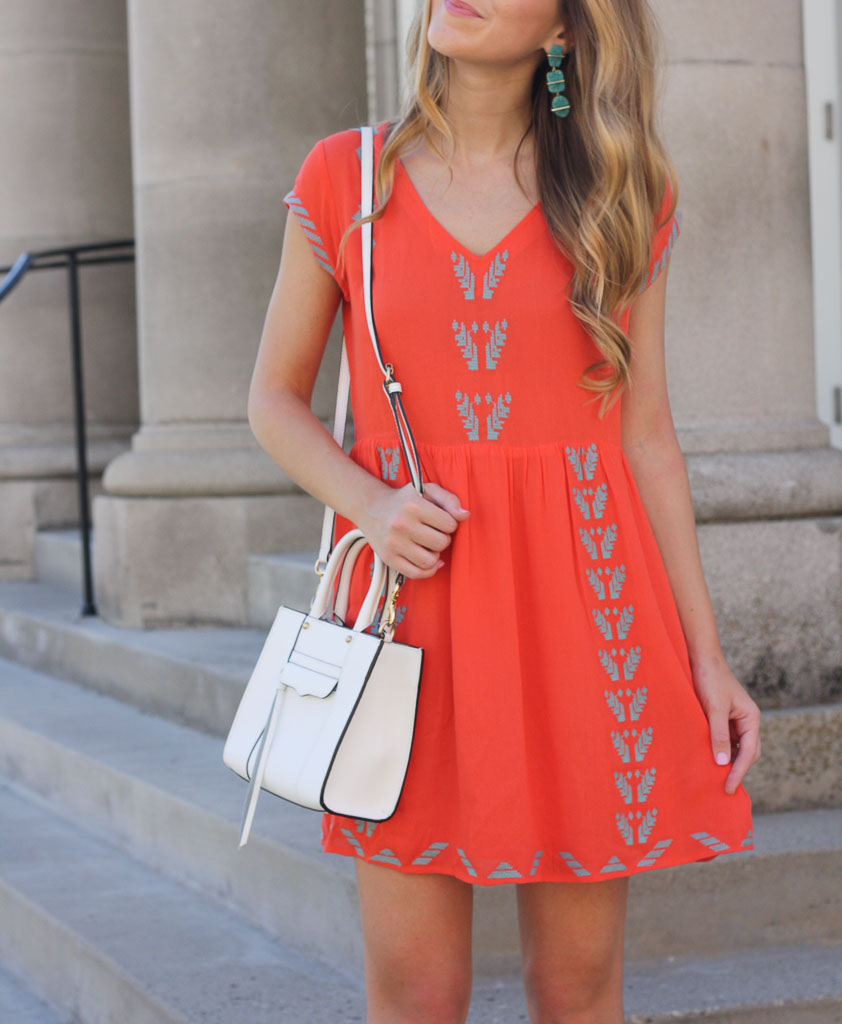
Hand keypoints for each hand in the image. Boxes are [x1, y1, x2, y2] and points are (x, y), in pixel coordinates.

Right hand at [357, 480, 469, 579]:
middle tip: (434, 532)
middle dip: (443, 538)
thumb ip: (450, 500)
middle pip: (441, 543)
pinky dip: (428, 570)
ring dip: (435, 555)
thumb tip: (465, 515)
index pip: (450, 524)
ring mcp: (393, 543)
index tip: (441, 520)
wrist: (370, 507)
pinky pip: (416, 574)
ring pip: (430, 561)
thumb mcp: (427, 490)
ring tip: (429, 546)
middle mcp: (402, 524)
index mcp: (413, 505)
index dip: (450, 523)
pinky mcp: (388, 558)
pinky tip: (430, 561)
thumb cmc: (405, 499)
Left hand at [690, 650, 760, 794]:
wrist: (701, 657)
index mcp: (751, 718)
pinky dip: (717, 750)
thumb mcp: (714, 708)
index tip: (728, 788)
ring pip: (734, 748)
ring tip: (712, 778)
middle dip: (735, 770)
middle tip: (721, 788)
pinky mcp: (721, 718)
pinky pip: (723, 740)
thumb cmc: (710, 679)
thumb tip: (723, 763)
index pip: (749, 753)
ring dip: (726, 761)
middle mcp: (746, 721)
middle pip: (746, 753)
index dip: (738, 772)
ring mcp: (734, 720)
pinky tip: (706, 758)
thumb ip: (719, 734)